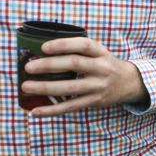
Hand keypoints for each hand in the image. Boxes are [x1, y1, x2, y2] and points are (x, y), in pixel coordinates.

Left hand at [21, 37, 147, 116]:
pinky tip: (36, 111)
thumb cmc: (105, 65)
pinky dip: (52, 110)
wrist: (129, 83)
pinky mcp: (94, 102)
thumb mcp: (99, 53)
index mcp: (101, 53)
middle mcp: (102, 68)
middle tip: (28, 67)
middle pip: (74, 64)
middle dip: (49, 65)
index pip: (83, 45)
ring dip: (46, 88)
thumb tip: (42, 52)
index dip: (63, 45)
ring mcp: (98, 87)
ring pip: (70, 88)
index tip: (43, 47)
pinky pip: (70, 107)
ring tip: (26, 87)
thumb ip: (78, 52)